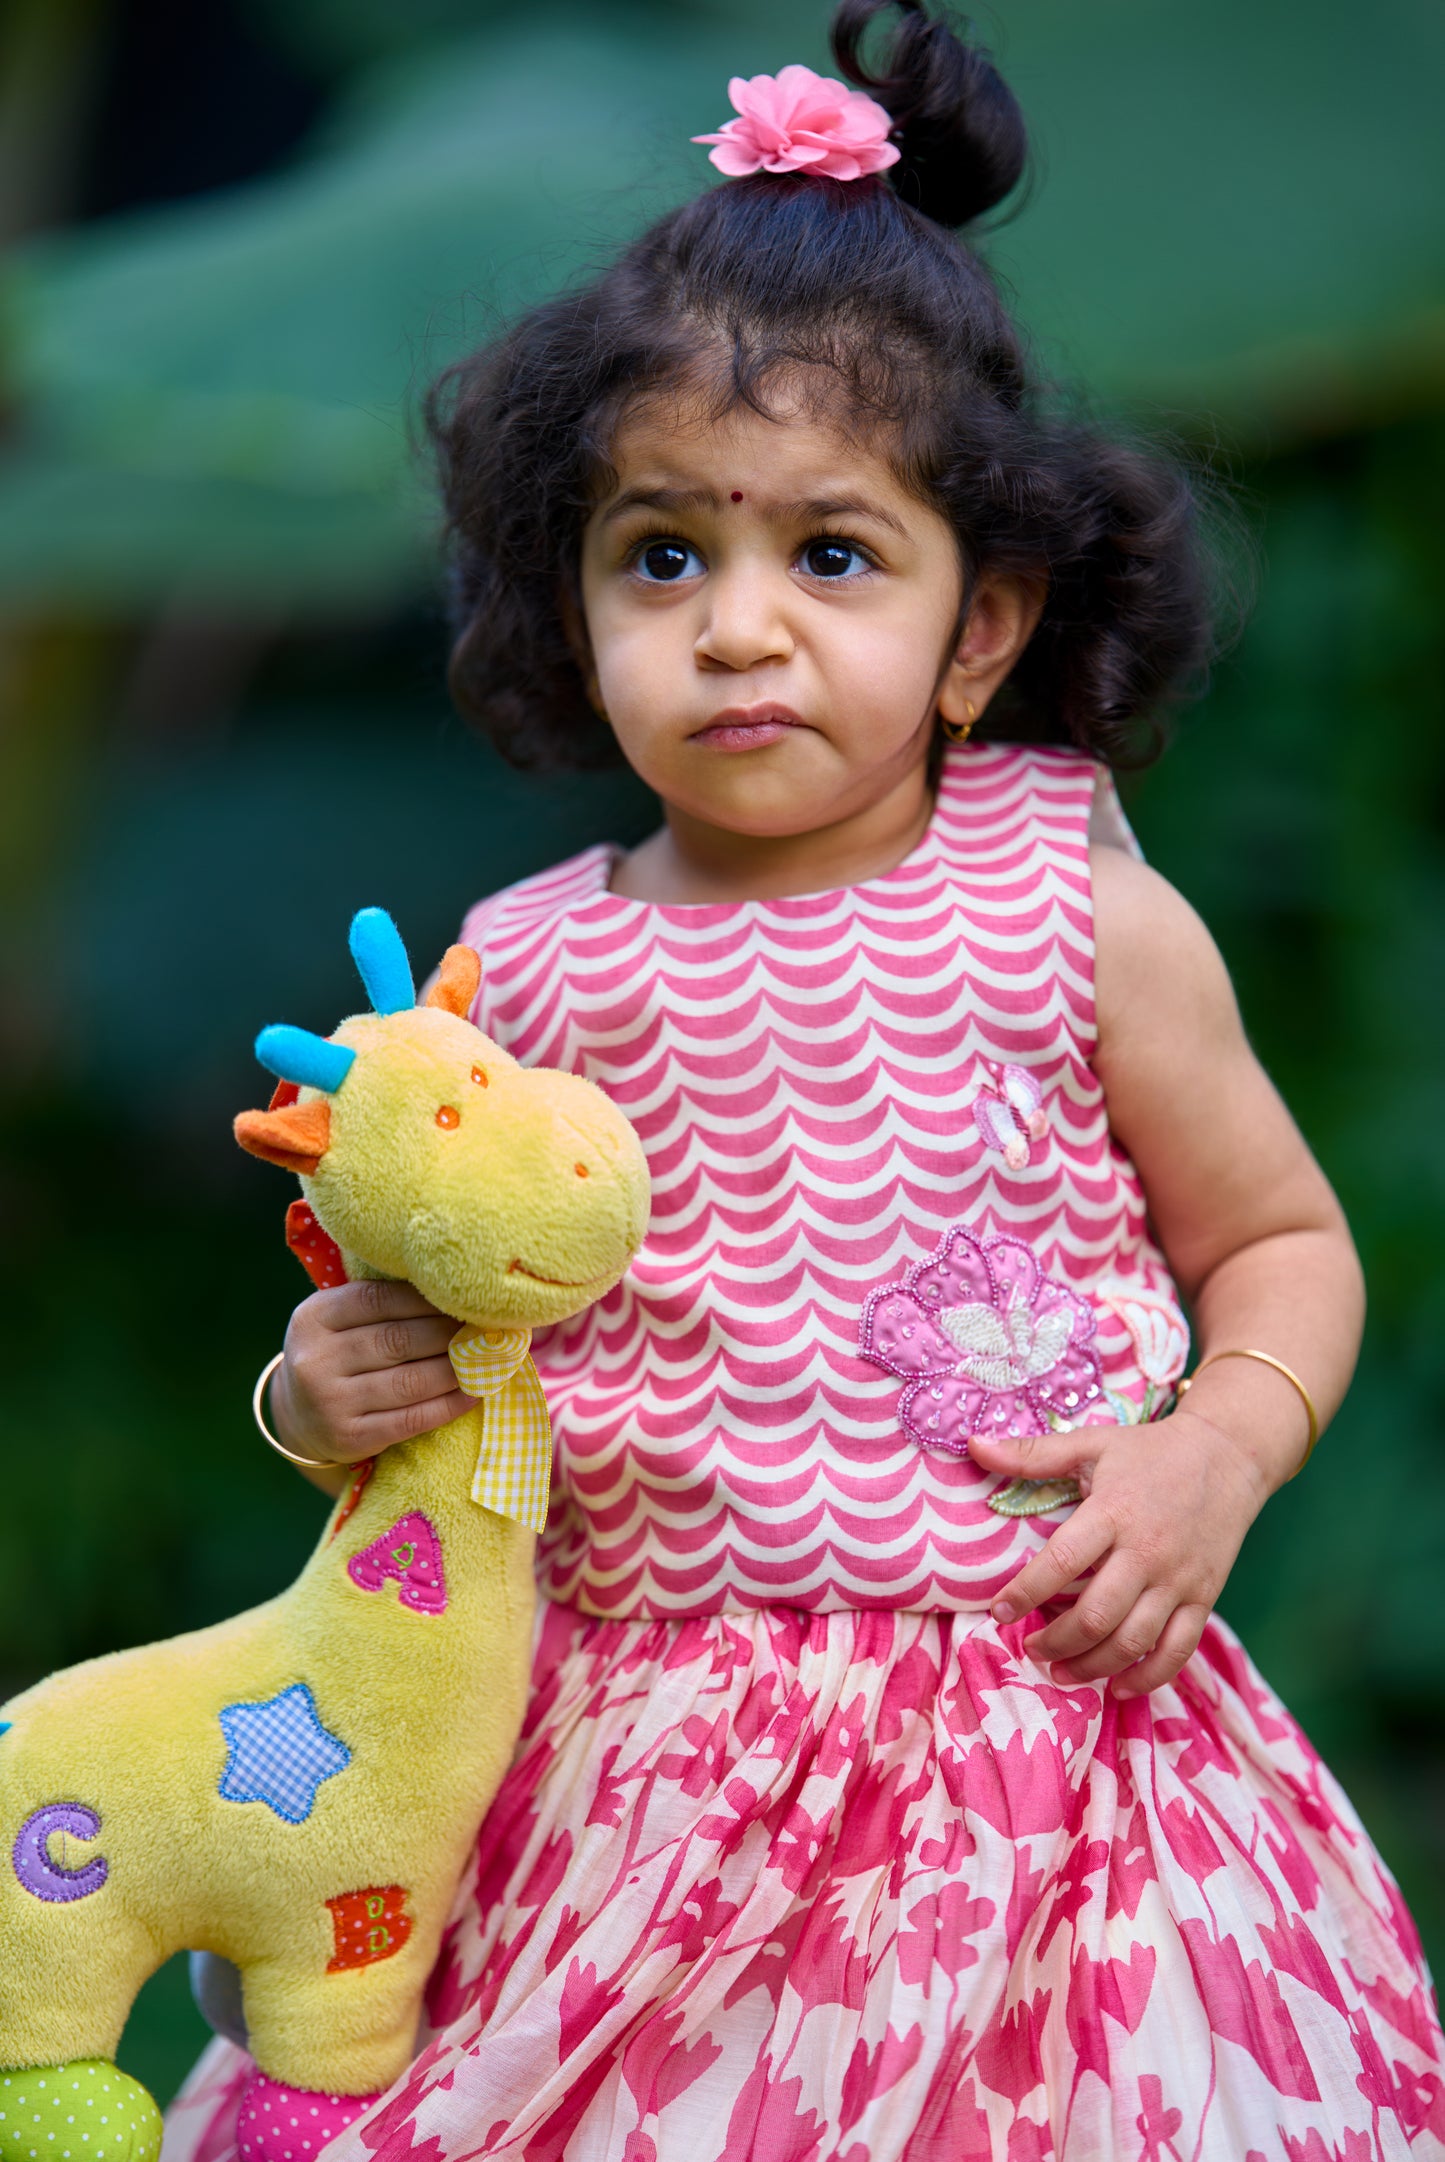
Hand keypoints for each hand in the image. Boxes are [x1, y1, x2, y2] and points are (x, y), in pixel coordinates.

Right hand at [271, 1280, 475, 1466]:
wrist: (299, 1415)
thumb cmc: (337, 1354)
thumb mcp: (338, 1321)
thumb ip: (380, 1304)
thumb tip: (455, 1294)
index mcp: (313, 1318)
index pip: (379, 1299)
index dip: (428, 1300)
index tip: (464, 1300)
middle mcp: (316, 1360)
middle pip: (399, 1340)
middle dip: (449, 1334)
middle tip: (484, 1330)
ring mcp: (329, 1402)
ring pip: (410, 1381)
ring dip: (456, 1369)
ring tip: (485, 1359)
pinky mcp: (349, 1437)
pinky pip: (411, 1419)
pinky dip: (449, 1405)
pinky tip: (474, 1393)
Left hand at [970, 1409, 1268, 1696]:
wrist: (1228, 1456)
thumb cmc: (1150, 1451)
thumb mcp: (1091, 1444)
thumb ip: (1032, 1453)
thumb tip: (973, 1445)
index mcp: (1114, 1512)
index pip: (1062, 1561)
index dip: (1026, 1592)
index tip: (998, 1611)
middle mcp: (1147, 1552)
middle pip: (1095, 1616)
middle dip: (1054, 1642)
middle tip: (1029, 1650)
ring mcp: (1178, 1580)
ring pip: (1132, 1641)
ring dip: (1091, 1666)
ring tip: (1059, 1671)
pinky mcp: (1204, 1598)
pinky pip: (1177, 1651)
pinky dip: (1148, 1677)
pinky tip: (1119, 1686)